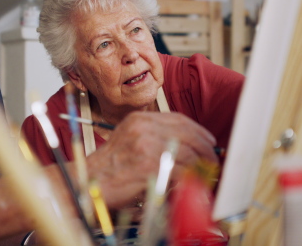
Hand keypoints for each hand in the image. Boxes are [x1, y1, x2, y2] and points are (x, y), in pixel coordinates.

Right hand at [85, 112, 216, 207]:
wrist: (87, 182)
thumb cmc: (108, 167)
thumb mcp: (129, 140)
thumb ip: (154, 137)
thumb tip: (184, 146)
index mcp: (140, 120)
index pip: (179, 119)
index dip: (198, 130)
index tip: (208, 140)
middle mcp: (144, 128)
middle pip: (188, 133)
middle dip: (205, 148)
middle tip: (213, 159)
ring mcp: (147, 146)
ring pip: (188, 152)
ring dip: (201, 166)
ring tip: (205, 174)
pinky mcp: (150, 166)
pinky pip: (181, 171)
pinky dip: (190, 178)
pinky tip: (192, 183)